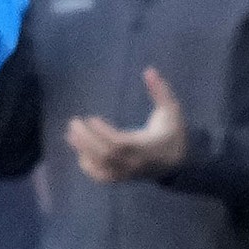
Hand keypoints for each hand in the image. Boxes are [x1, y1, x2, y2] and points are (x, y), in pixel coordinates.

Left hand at [65, 66, 185, 180]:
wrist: (177, 163)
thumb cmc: (172, 133)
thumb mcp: (171, 110)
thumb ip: (160, 91)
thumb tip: (149, 70)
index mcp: (147, 146)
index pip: (120, 144)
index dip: (103, 133)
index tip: (91, 119)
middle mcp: (135, 162)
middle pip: (106, 155)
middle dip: (87, 140)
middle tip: (73, 123)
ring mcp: (127, 173)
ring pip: (101, 167)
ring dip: (83, 150)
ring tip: (71, 133)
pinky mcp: (122, 178)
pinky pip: (101, 177)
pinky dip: (88, 166)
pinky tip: (80, 151)